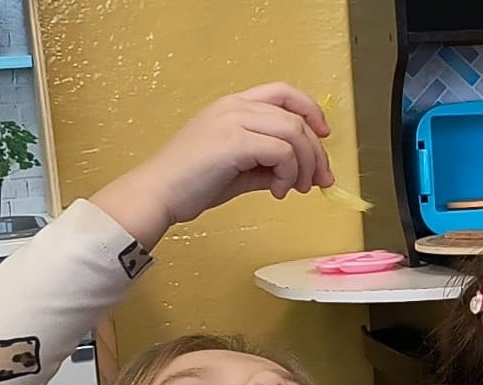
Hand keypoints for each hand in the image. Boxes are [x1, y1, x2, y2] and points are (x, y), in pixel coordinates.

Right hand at [95, 84, 332, 245]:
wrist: (159, 193)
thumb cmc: (193, 183)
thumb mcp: (241, 169)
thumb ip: (270, 164)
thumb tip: (302, 174)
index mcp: (233, 105)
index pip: (284, 92)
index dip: (311, 110)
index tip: (323, 136)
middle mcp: (234, 106)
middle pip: (297, 117)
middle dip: (317, 152)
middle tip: (319, 180)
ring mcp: (233, 121)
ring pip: (294, 133)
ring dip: (306, 166)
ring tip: (296, 189)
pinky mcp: (233, 142)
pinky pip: (282, 152)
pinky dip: (289, 175)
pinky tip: (277, 191)